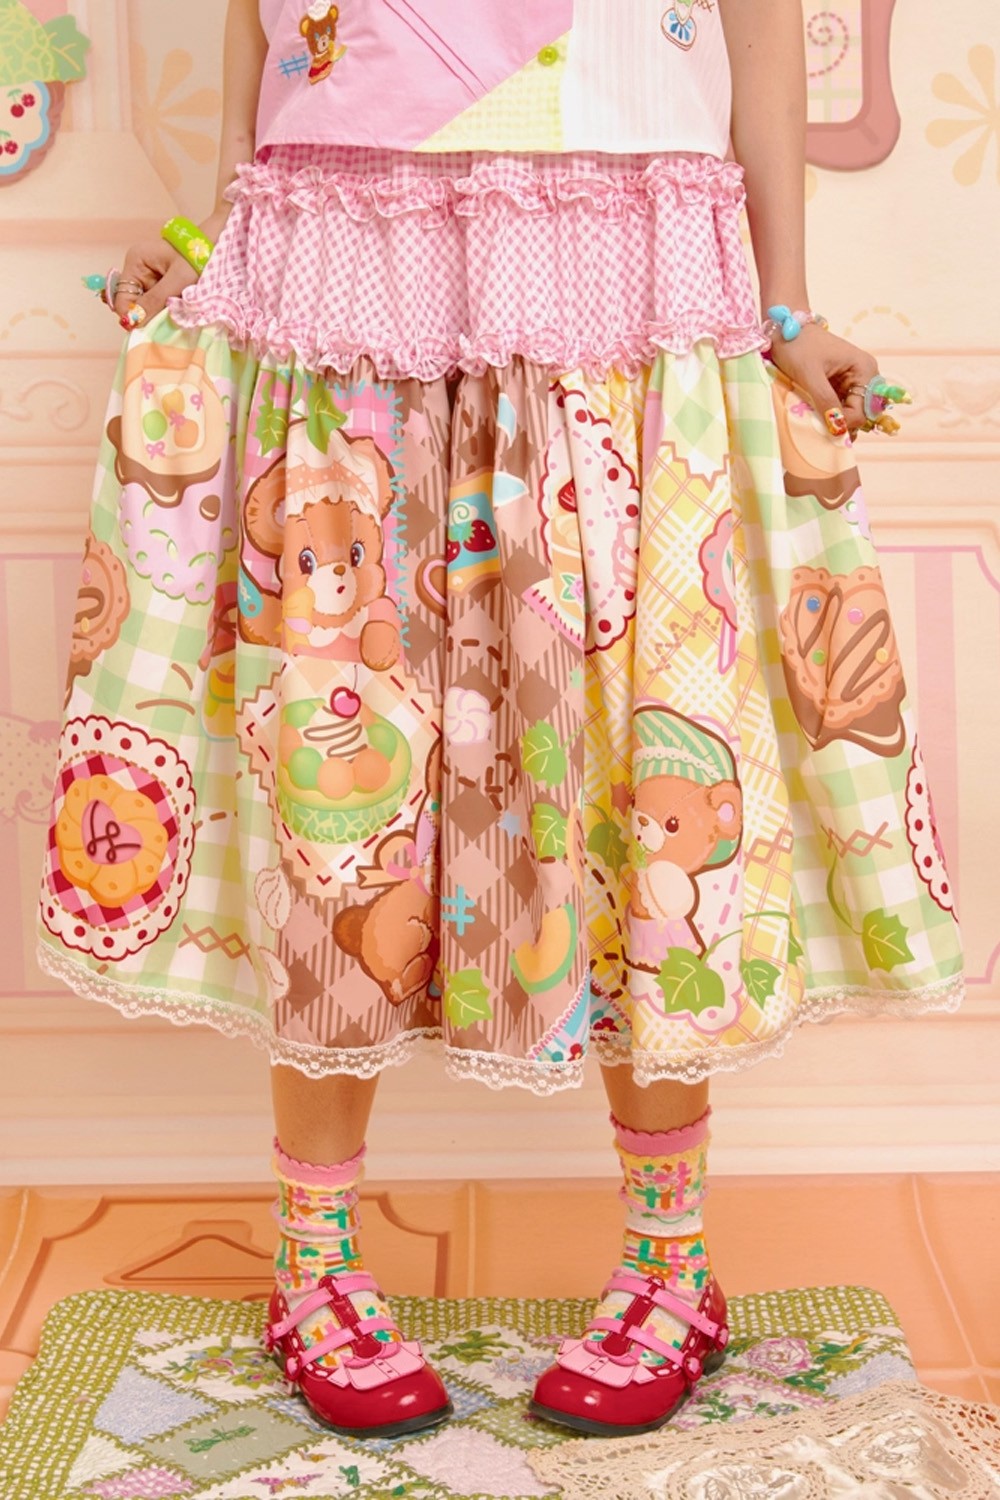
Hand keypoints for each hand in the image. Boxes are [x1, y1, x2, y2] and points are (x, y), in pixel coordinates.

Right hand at [110, 238, 197, 328]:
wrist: (217, 246)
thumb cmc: (197, 257)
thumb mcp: (177, 280)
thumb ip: (155, 300)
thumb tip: (133, 321)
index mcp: (136, 262)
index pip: (122, 297)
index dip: (131, 315)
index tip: (146, 329)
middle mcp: (138, 270)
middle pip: (133, 304)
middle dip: (147, 315)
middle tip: (165, 322)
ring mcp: (149, 278)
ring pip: (146, 307)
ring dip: (158, 314)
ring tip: (176, 314)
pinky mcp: (161, 286)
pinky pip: (157, 304)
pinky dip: (166, 311)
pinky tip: (178, 310)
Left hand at [765, 322, 880, 439]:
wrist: (785, 329)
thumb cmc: (797, 346)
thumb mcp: (809, 375)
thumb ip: (825, 401)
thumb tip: (838, 428)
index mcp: (864, 369)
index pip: (863, 411)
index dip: (844, 423)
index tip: (822, 427)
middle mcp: (865, 375)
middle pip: (860, 414)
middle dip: (841, 423)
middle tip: (819, 427)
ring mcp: (853, 380)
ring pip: (850, 413)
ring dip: (835, 420)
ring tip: (816, 422)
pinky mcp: (841, 384)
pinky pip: (840, 407)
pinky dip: (830, 414)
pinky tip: (816, 415)